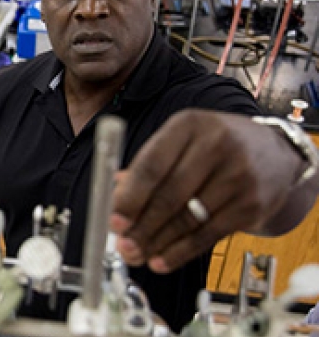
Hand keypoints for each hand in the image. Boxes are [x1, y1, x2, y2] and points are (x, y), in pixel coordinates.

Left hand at [111, 110, 306, 273]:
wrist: (273, 152)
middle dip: (141, 226)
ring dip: (157, 243)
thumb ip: (147, 168)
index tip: (113, 220)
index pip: (152, 165)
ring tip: (136, 255)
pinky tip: (161, 260)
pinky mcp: (252, 205)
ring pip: (188, 219)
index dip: (130, 197)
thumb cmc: (213, 146)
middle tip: (122, 245)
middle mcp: (217, 146)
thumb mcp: (180, 142)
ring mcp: (239, 176)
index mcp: (188, 125)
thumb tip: (112, 200)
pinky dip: (180, 252)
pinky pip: (208, 235)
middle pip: (170, 195)